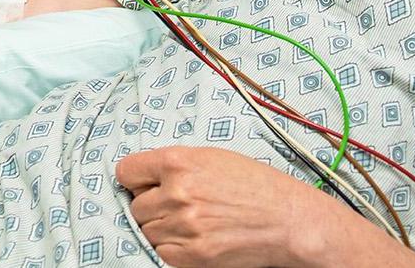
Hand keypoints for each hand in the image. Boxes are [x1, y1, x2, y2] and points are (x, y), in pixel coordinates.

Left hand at [117, 147, 318, 267]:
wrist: (288, 221)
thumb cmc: (255, 185)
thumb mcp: (212, 158)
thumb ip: (174, 165)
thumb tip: (145, 176)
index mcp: (179, 162)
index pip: (126, 172)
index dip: (136, 179)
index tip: (144, 184)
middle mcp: (177, 193)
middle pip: (136, 206)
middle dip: (151, 206)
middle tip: (176, 205)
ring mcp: (183, 227)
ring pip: (147, 231)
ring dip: (161, 228)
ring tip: (189, 222)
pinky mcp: (192, 256)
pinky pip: (160, 252)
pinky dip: (171, 248)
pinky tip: (193, 238)